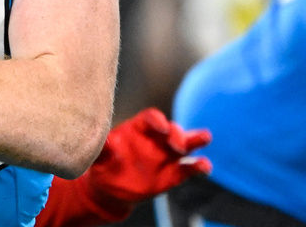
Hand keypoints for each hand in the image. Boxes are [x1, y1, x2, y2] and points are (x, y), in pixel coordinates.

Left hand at [86, 107, 211, 209]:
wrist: (111, 188)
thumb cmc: (104, 166)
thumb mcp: (100, 158)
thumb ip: (102, 150)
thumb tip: (99, 143)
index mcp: (138, 128)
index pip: (151, 118)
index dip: (157, 121)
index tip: (162, 127)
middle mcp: (156, 139)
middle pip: (171, 129)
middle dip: (177, 134)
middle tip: (179, 143)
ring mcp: (166, 155)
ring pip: (185, 145)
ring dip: (195, 140)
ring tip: (205, 137)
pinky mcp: (173, 173)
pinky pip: (188, 168)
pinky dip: (198, 166)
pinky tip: (205, 167)